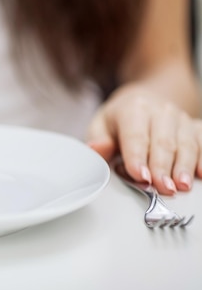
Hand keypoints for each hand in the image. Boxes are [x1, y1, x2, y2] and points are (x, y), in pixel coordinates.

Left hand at [86, 87, 200, 194]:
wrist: (143, 101)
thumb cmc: (119, 120)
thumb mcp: (101, 125)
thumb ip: (98, 140)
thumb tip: (97, 149)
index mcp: (133, 109)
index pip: (136, 135)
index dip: (138, 157)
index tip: (140, 176)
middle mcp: (160, 111)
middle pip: (163, 142)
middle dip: (162, 167)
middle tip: (161, 188)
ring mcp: (180, 118)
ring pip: (185, 143)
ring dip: (184, 166)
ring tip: (181, 185)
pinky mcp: (194, 127)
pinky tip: (201, 174)